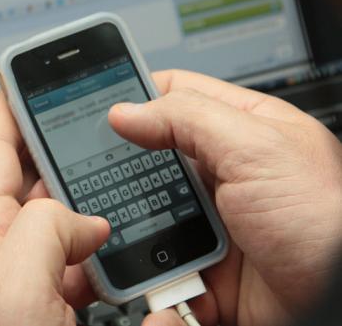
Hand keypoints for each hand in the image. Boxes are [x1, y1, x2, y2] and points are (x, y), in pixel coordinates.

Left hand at [0, 92, 109, 325]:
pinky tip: (122, 248)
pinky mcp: (52, 306)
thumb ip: (43, 230)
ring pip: (60, 218)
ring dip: (88, 196)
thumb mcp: (13, 288)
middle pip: (31, 177)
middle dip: (60, 144)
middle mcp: (1, 251)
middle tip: (92, 117)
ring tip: (117, 178)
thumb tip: (86, 220)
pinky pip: (79, 259)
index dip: (8, 107)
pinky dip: (103, 247)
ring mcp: (27, 279)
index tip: (27, 73)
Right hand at [108, 70, 341, 325]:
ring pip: (146, 208)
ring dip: (127, 218)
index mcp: (240, 129)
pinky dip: (143, 267)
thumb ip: (189, 119)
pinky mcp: (203, 263)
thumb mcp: (258, 149)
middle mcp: (223, 171)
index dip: (134, 95)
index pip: (174, 96)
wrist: (339, 303)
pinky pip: (157, 259)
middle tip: (82, 169)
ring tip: (106, 223)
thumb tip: (126, 110)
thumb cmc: (326, 220)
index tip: (93, 104)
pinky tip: (142, 268)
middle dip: (118, 165)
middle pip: (151, 155)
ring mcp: (211, 218)